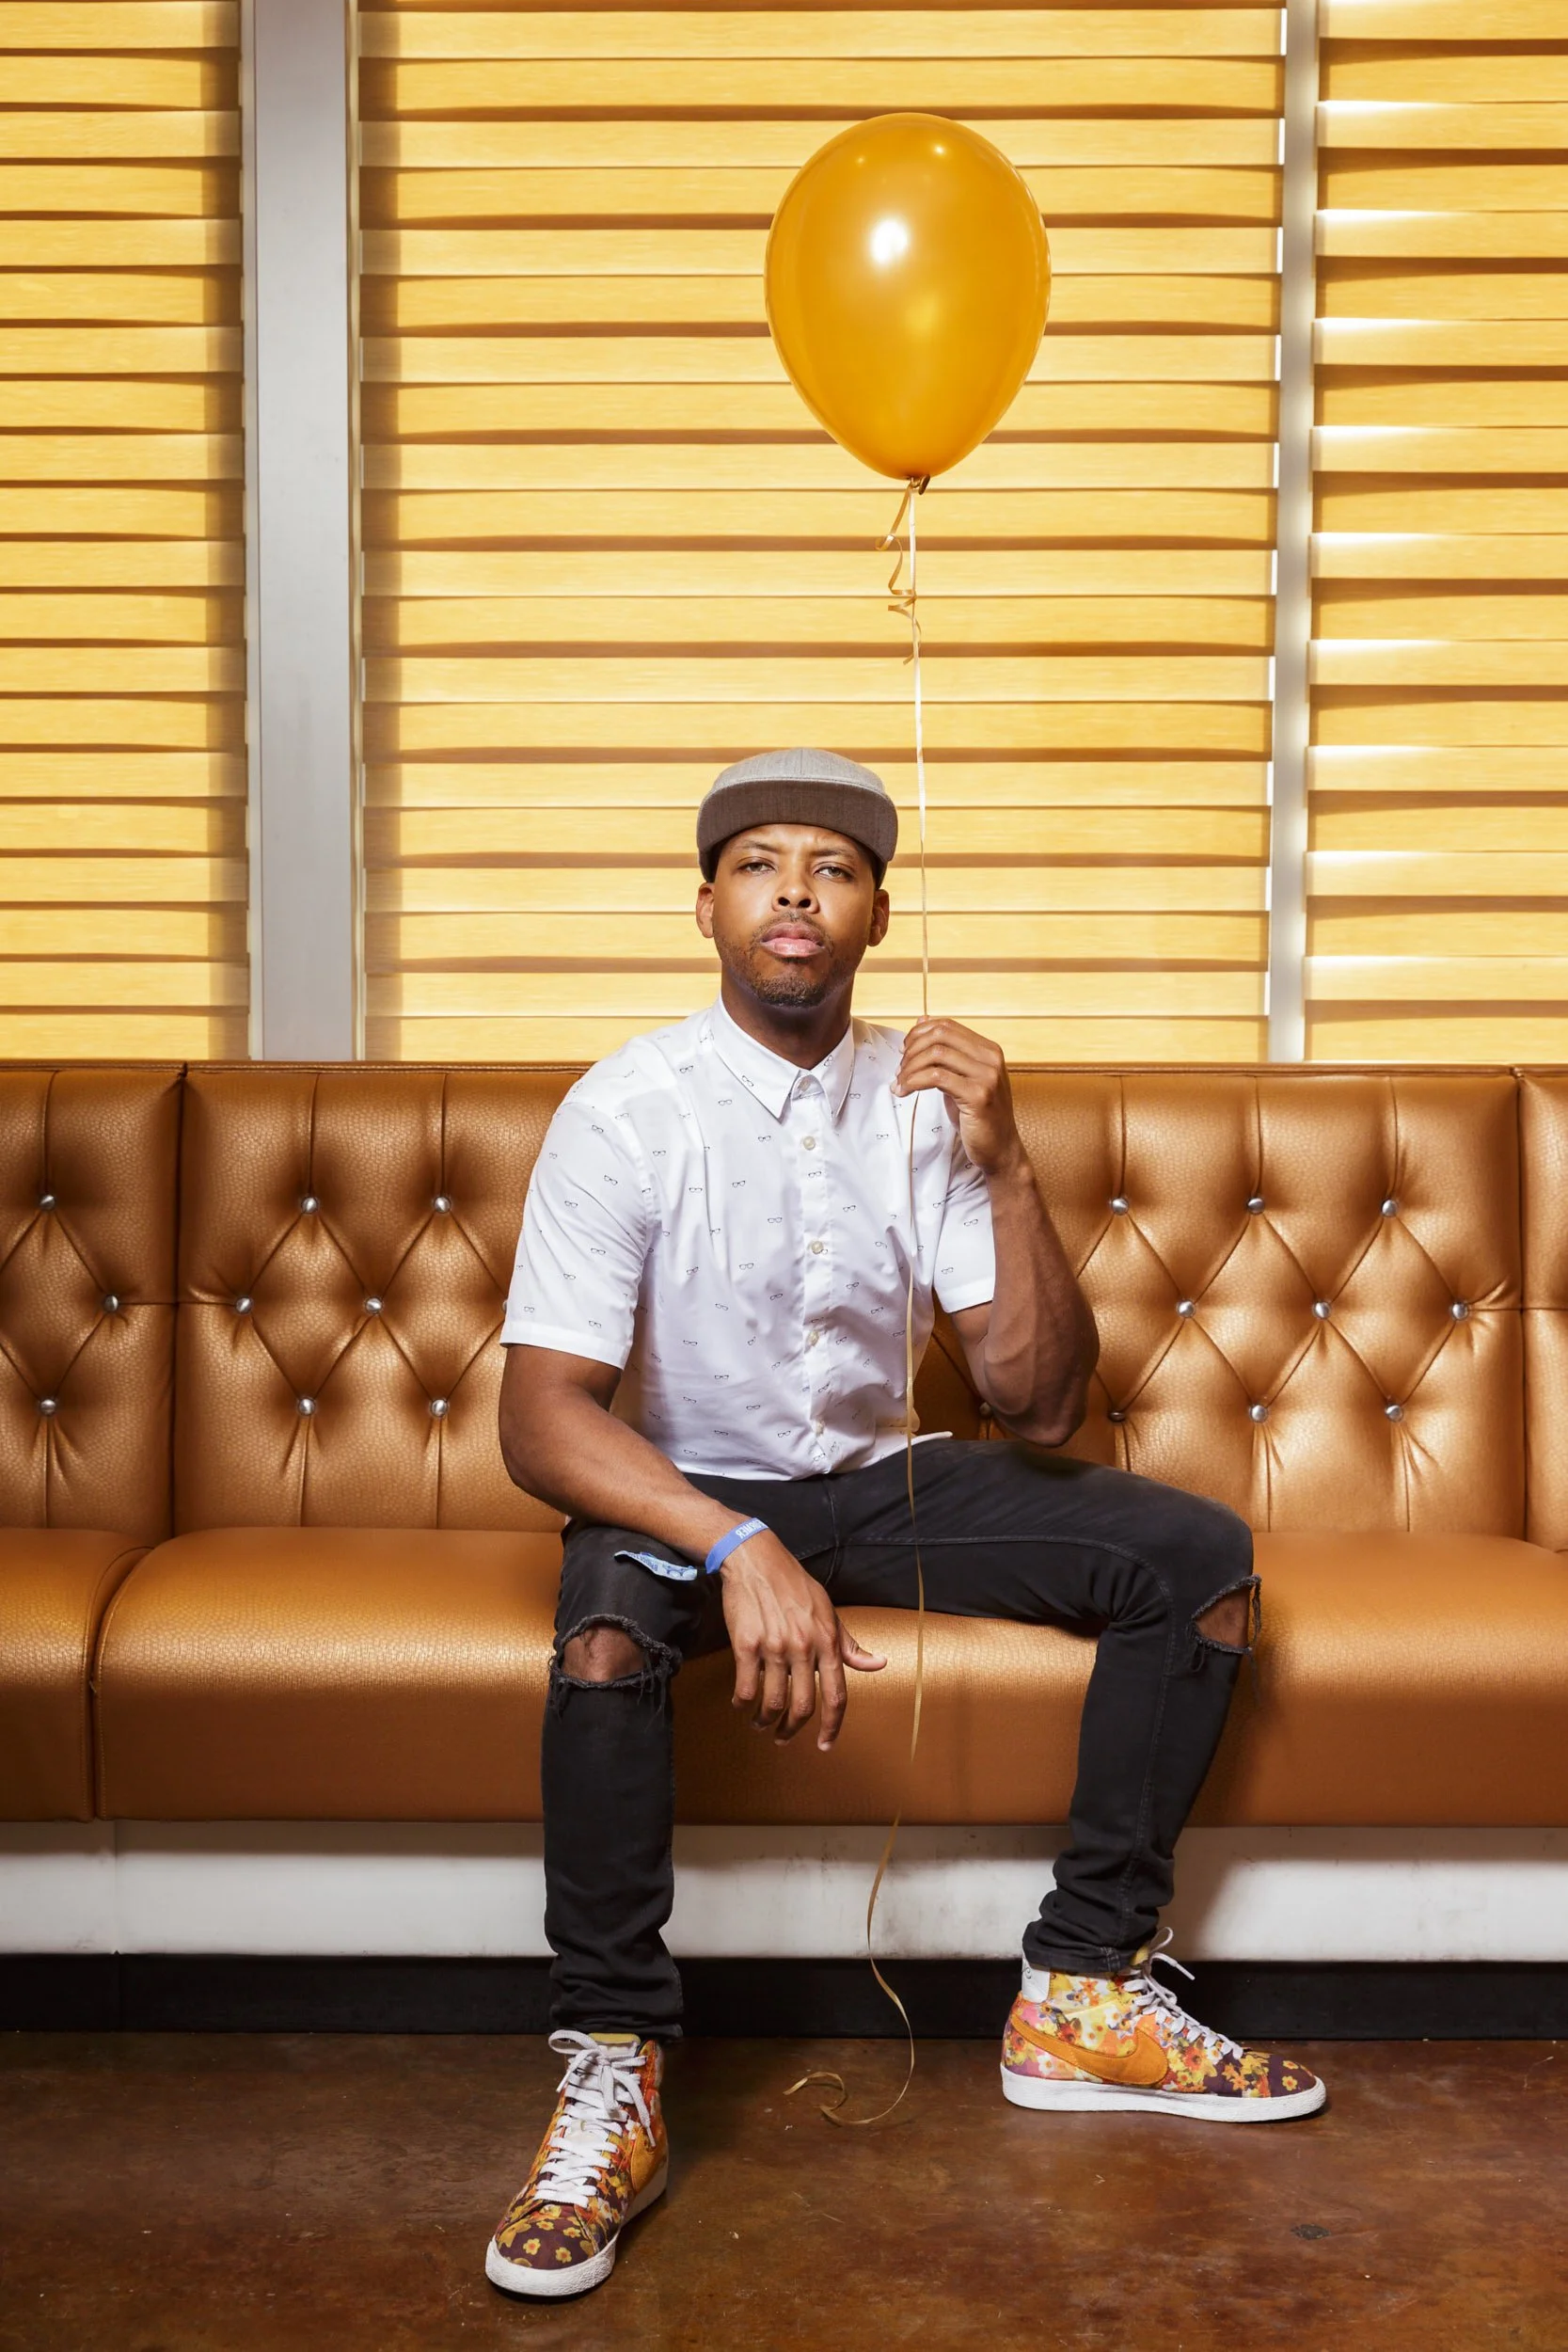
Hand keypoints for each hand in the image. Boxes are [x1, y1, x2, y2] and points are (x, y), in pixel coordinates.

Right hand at [721, 1528, 885, 1750]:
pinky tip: (740, 1703)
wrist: (757, 1560)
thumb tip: (878, 1664)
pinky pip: (746, 1687)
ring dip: (764, 1720)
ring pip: (773, 1702)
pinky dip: (742, 1703)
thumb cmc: (795, 1585)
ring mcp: (774, 1647)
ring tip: (759, 1723)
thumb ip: (850, 1644)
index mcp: (828, 1641)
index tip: (825, 1745)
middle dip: (792, 1730)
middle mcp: (804, 1647)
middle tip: (783, 1738)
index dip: (833, 1726)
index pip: (837, 1695)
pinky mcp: (746, 1645)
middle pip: (803, 1707)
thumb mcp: (829, 1612)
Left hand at [894, 1017, 1024, 1178]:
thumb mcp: (963, 1079)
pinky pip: (936, 1078)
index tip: (904, 1050)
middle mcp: (991, 1058)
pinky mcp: (978, 1096)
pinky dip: (913, 1082)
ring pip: (936, 1055)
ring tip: (899, 1083)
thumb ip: (947, 1054)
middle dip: (912, 1049)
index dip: (919, 1033)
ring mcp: (987, 1076)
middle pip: (940, 1036)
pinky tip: (904, 1092)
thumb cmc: (979, 1116)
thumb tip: (922, 1021)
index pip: (947, 1026)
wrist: (1000, 1148)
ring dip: (909, 1068)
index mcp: (989, 1049)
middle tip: (899, 1069)